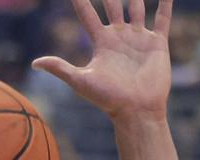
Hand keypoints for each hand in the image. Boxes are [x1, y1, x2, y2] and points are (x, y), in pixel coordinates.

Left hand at [32, 0, 172, 119]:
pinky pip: (162, 19)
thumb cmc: (107, 98)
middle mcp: (119, 37)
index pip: (88, 15)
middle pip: (113, 7)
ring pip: (137, 8)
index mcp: (101, 43)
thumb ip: (60, 68)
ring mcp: (138, 38)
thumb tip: (34, 63)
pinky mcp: (157, 43)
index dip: (81, 1)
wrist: (136, 110)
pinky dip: (165, 4)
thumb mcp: (81, 81)